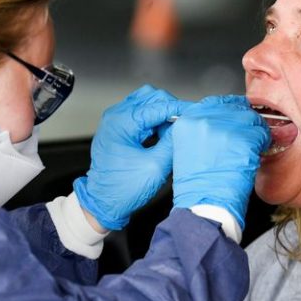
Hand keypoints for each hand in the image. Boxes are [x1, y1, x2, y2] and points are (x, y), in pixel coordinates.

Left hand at [74, 85, 190, 229]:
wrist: (103, 203)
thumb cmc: (123, 189)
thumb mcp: (155, 167)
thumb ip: (172, 142)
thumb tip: (186, 125)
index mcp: (122, 122)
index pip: (159, 105)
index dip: (181, 108)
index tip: (197, 112)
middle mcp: (116, 116)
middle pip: (152, 96)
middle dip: (171, 108)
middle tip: (185, 124)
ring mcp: (116, 121)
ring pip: (147, 103)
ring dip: (163, 113)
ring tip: (173, 132)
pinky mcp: (119, 128)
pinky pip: (141, 114)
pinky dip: (155, 120)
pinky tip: (163, 135)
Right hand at [171, 95, 270, 229]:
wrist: (204, 207)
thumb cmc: (198, 187)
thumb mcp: (190, 150)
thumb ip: (203, 130)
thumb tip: (224, 123)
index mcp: (187, 122)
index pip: (214, 102)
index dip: (230, 109)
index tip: (238, 113)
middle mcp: (202, 120)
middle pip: (234, 108)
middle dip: (244, 120)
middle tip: (249, 134)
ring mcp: (223, 129)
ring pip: (250, 119)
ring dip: (255, 132)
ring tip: (251, 148)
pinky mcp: (241, 140)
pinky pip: (261, 133)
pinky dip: (263, 143)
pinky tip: (255, 155)